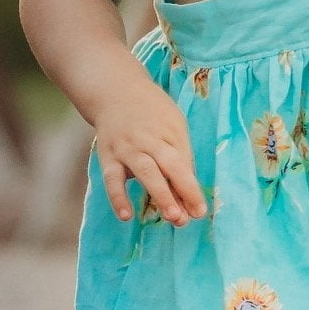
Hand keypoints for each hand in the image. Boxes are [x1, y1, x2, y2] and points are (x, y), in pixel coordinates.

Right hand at [93, 85, 206, 225]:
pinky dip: (118, 198)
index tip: (200, 211)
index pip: (184, 165)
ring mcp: (128, 149)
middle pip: (169, 166)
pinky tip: (126, 216)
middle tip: (188, 217)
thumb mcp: (173, 126)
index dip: (192, 189)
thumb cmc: (152, 114)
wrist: (116, 92)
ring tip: (172, 217)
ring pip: (145, 172)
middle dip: (180, 191)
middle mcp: (150, 141)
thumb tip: (186, 194)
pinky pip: (112, 179)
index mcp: (171, 133)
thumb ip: (179, 157)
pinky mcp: (108, 157)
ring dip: (160, 195)